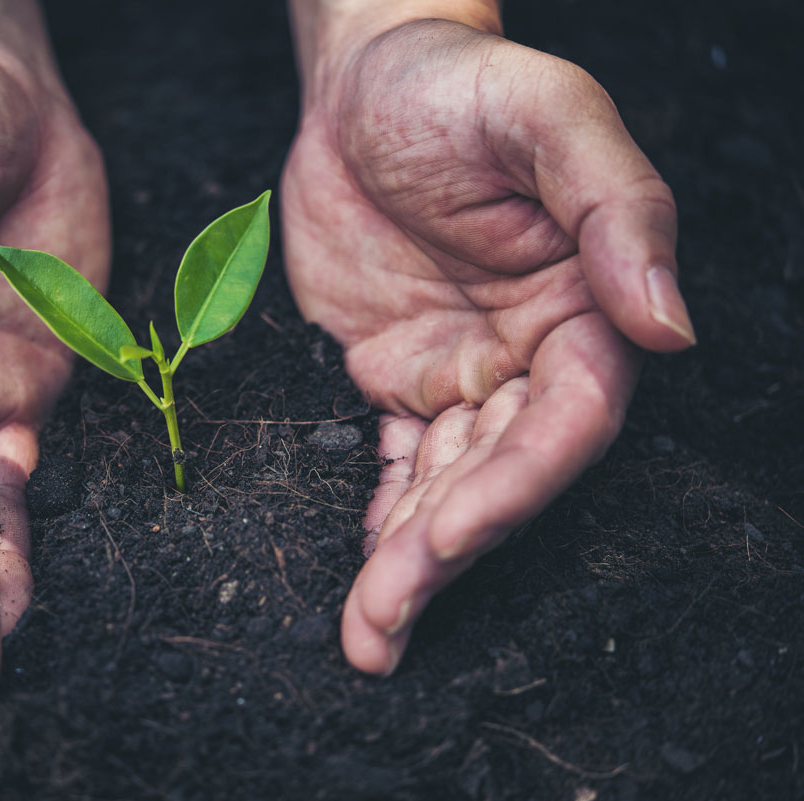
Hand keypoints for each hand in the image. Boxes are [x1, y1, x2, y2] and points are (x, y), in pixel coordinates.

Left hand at [281, 17, 693, 672]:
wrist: (363, 81)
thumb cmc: (458, 81)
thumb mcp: (546, 116)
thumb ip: (615, 210)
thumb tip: (671, 324)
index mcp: (583, 305)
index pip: (569, 419)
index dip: (517, 484)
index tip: (451, 535)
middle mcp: (529, 353)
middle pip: (501, 472)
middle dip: (447, 551)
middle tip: (385, 626)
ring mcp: (463, 370)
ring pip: (444, 482)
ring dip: (408, 560)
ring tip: (368, 635)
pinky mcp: (399, 372)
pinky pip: (394, 458)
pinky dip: (382, 515)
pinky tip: (368, 573)